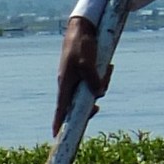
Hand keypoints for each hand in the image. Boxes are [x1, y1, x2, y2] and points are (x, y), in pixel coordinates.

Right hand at [53, 15, 109, 136]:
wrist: (83, 27)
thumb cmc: (81, 44)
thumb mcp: (87, 62)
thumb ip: (92, 79)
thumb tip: (98, 94)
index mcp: (65, 83)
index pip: (61, 108)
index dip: (58, 122)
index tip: (55, 136)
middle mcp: (69, 83)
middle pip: (80, 104)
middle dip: (91, 105)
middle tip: (97, 107)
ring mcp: (77, 78)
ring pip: (91, 90)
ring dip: (102, 83)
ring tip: (108, 68)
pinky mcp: (84, 71)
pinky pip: (95, 80)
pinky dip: (103, 76)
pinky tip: (108, 66)